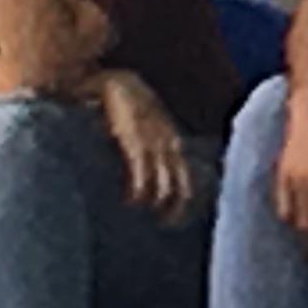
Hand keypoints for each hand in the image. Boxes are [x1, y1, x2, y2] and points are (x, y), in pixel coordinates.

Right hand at [97, 69, 193, 224]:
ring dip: (156, 201)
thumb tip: (152, 170)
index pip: (188, 177)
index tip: (174, 219)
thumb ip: (152, 147)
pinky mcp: (135, 141)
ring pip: (163, 182)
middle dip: (175, 206)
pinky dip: (138, 189)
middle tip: (166, 223)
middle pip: (181, 183)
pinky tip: (131, 200)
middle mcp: (170, 144)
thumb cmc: (132, 107)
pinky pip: (141, 171)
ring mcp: (154, 143)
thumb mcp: (149, 127)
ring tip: (145, 213)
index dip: (185, 199)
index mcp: (173, 142)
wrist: (119, 83)